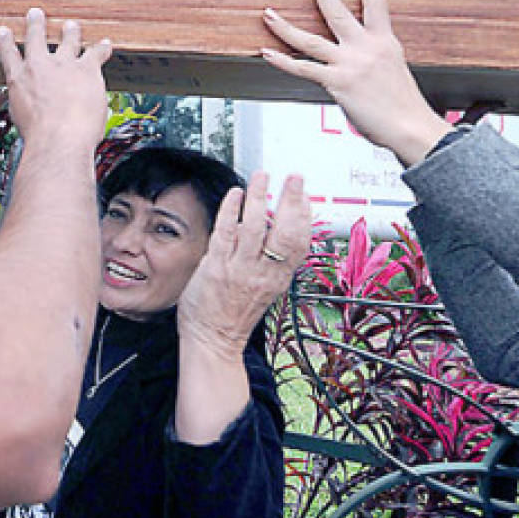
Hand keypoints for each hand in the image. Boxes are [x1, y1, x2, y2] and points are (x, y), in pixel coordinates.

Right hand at [0, 8, 111, 150]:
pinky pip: (95, 54)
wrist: (59, 137)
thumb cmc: (40, 137)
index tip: (3, 30)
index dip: (5, 41)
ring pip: (68, 41)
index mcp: (18, 80)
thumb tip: (38, 108)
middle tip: (35, 13)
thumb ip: (29, 107)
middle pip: (36, 38)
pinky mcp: (87, 69)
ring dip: (70, 32)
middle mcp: (39, 66)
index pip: (8, 55)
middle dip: (35, 24)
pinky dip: (101, 49)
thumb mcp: (22, 120)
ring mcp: (64, 65)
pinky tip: (106, 44)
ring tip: (72, 25)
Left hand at [176, 172, 309, 356]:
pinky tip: (235, 193)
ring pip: (254, 227)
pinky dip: (230, 210)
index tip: (305, 195)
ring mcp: (240, 270)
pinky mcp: (216, 267)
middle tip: (294, 178)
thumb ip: (268, 262)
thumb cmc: (234, 314)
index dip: (306, 216)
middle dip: (292, 201)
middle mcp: (264, 273)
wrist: (213, 340)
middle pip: (285, 232)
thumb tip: (270, 229)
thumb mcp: (264, 289)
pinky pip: (225, 233)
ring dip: (259, 198)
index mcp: (278, 278)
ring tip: (262, 177)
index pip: (300, 243)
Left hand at [260, 0, 450, 166]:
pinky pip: (303, 69)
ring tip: (270, 14)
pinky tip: (268, 53)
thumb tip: (358, 65)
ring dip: (285, 26)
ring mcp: (349, 63)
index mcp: (384, 43)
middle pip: (338, 13)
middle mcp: (366, 48)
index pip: (376, 5)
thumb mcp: (393, 72)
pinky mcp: (337, 82)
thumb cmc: (404, 106)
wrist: (411, 126)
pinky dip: (282, 62)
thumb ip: (374, 61)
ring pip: (310, 39)